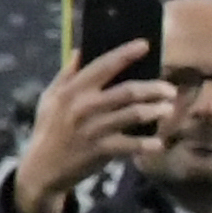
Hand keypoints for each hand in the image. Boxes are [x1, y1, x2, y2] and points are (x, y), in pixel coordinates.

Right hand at [12, 41, 169, 212]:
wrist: (42, 168)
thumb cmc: (48, 130)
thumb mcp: (49, 99)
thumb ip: (66, 74)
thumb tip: (79, 50)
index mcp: (72, 91)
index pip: (103, 65)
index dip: (125, 53)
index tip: (145, 44)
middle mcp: (84, 107)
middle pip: (128, 91)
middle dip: (154, 88)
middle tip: (169, 90)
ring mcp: (94, 129)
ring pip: (135, 114)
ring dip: (157, 111)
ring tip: (167, 110)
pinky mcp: (101, 149)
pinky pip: (132, 144)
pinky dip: (148, 144)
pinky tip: (158, 142)